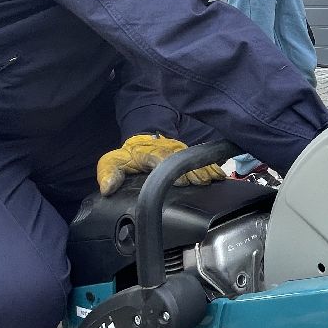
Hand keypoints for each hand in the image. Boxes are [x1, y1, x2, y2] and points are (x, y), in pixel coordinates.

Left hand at [95, 134, 225, 196]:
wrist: (143, 140)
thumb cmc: (129, 155)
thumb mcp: (113, 162)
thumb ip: (108, 173)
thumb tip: (107, 187)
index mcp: (146, 152)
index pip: (159, 158)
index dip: (171, 168)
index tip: (182, 181)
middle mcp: (165, 150)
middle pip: (181, 159)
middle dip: (193, 170)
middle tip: (204, 182)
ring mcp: (178, 150)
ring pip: (192, 159)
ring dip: (204, 169)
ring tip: (214, 179)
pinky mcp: (187, 154)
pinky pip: (199, 160)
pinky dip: (211, 167)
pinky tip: (220, 176)